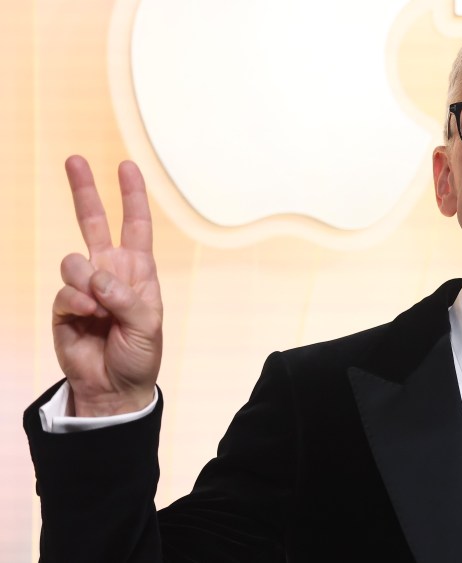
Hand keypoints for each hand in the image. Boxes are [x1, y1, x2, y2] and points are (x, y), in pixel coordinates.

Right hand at [52, 156, 162, 416]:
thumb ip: (126, 298)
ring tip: (101, 309)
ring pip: (74, 262)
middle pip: (93, 223)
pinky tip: (88, 320)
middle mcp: (110, 271)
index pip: (135, 226)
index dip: (131, 196)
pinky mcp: (64, 305)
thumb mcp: (147, 325)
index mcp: (138, 270)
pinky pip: (66, 292)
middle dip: (84, 191)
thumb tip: (97, 277)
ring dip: (88, 284)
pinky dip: (78, 305)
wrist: (114, 386)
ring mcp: (85, 286)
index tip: (126, 166)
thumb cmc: (139, 354)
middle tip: (75, 160)